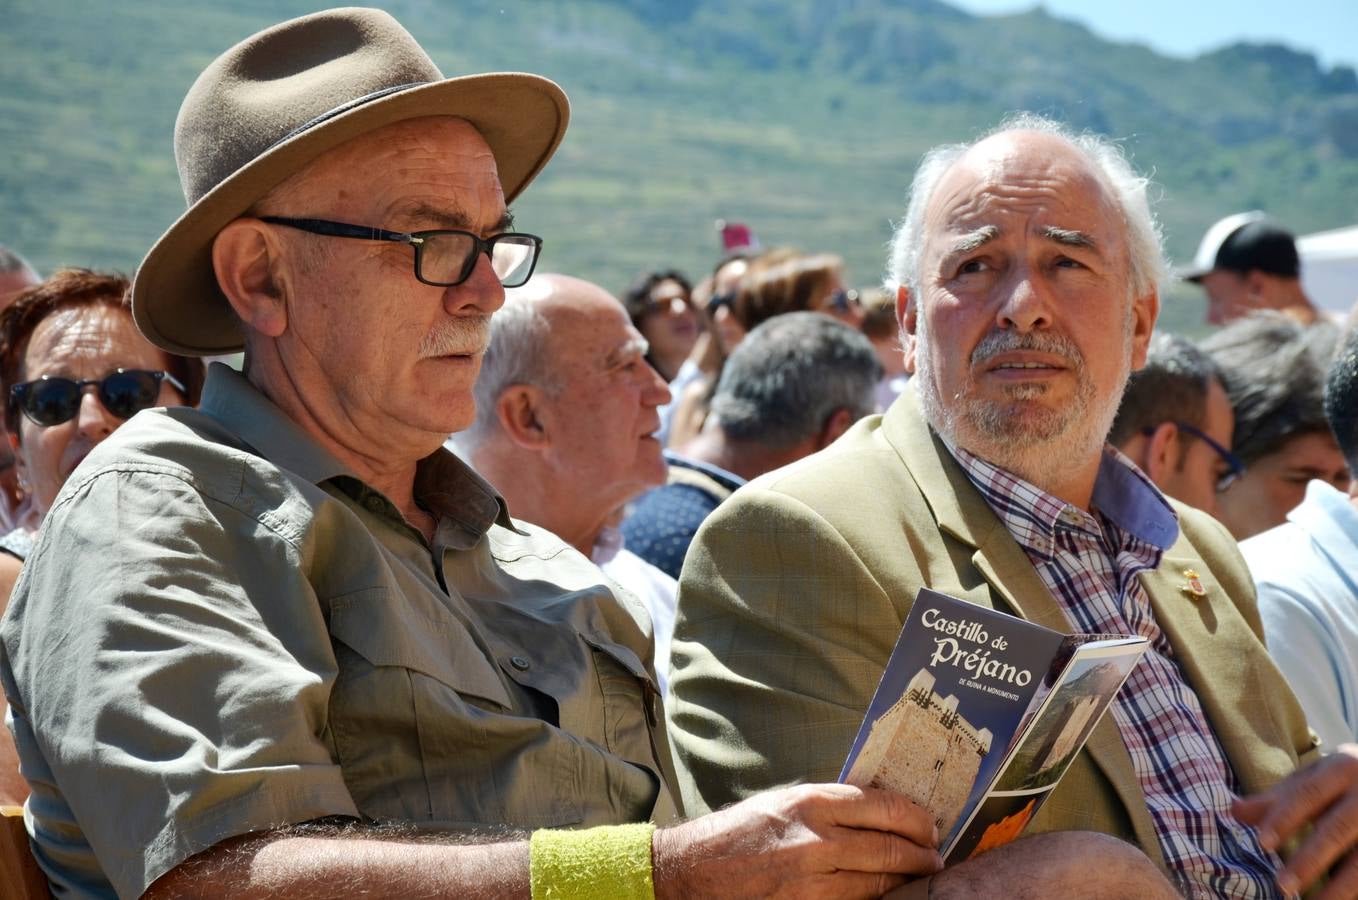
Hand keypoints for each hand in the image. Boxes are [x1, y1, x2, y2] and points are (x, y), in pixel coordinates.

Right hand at [652, 782, 941, 899]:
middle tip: (936, 858)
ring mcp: (813, 881)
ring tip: (918, 878)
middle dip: (923, 856)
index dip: (918, 819)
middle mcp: (817, 839)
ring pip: (881, 883)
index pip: (886, 806)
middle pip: (892, 848)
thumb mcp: (785, 801)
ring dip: (907, 882)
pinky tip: (885, 896)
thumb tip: (880, 811)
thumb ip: (830, 805)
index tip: (930, 826)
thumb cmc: (739, 834)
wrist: (693, 871)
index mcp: (812, 802)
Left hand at [1233, 743, 1357, 897]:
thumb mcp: (1313, 779)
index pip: (1308, 795)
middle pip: (1337, 830)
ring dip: (1339, 886)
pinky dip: (1357, 890)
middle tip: (1282, 886)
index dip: (1284, 819)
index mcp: (1342, 769)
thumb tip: (1233, 811)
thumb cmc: (1343, 780)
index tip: (1263, 843)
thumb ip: (1277, 798)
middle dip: (1310, 859)